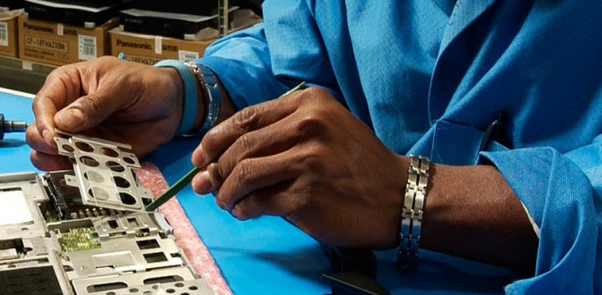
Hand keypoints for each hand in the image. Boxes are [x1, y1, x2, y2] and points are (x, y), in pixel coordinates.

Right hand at [27, 57, 183, 169]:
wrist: (173, 104)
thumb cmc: (146, 83)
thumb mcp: (122, 85)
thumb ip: (95, 102)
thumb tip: (65, 120)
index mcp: (69, 84)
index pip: (43, 104)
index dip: (44, 122)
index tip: (54, 135)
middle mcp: (68, 112)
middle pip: (39, 132)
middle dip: (48, 144)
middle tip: (65, 149)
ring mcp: (79, 135)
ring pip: (51, 155)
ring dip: (60, 162)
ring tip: (77, 161)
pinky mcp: (94, 154)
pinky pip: (79, 168)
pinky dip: (82, 172)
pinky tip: (92, 169)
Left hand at [190, 87, 408, 248]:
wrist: (399, 197)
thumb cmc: (357, 165)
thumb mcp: (326, 127)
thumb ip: (279, 134)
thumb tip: (220, 156)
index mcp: (310, 104)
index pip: (246, 117)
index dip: (216, 138)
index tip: (202, 155)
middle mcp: (309, 127)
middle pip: (241, 146)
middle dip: (216, 168)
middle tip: (207, 184)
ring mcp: (308, 162)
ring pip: (244, 174)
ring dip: (227, 191)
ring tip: (227, 201)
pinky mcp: (307, 196)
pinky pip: (258, 202)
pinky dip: (244, 209)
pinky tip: (245, 211)